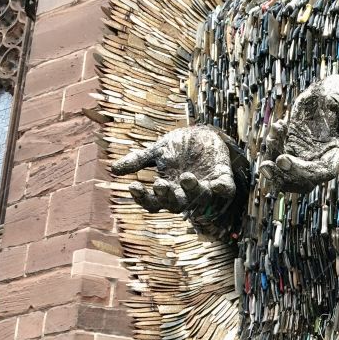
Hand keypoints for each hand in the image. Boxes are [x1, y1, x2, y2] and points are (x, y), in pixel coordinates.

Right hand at [111, 125, 238, 219]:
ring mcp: (205, 190)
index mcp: (169, 191)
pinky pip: (224, 192)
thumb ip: (139, 160)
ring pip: (198, 200)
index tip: (133, 185)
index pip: (153, 203)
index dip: (143, 198)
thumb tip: (114, 169)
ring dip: (192, 191)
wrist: (204, 134)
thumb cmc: (180, 146)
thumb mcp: (158, 150)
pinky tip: (215, 185)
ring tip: (186, 176)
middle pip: (175, 205)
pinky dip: (220, 191)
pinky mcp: (223, 182)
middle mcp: (186, 195)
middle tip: (160, 183)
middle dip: (168, 196)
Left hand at [260, 75, 338, 194]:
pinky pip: (279, 157)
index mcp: (337, 153)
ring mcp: (305, 158)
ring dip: (272, 167)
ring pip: (287, 175)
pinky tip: (278, 126)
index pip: (323, 172)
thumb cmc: (338, 93)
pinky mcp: (292, 150)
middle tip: (266, 165)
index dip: (303, 171)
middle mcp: (321, 161)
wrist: (326, 95)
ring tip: (273, 136)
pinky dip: (273, 147)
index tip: (283, 160)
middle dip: (282, 176)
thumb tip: (334, 102)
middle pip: (302, 182)